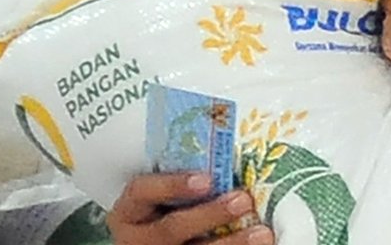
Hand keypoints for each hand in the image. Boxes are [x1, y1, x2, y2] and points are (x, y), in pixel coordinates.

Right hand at [106, 173, 274, 244]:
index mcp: (129, 212)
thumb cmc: (160, 214)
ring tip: (261, 232)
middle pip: (172, 229)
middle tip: (243, 200)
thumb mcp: (157, 200)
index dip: (173, 184)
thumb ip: (179, 184)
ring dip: (232, 243)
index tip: (206, 178)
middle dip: (210, 215)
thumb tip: (227, 155)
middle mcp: (138, 239)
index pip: (142, 192)